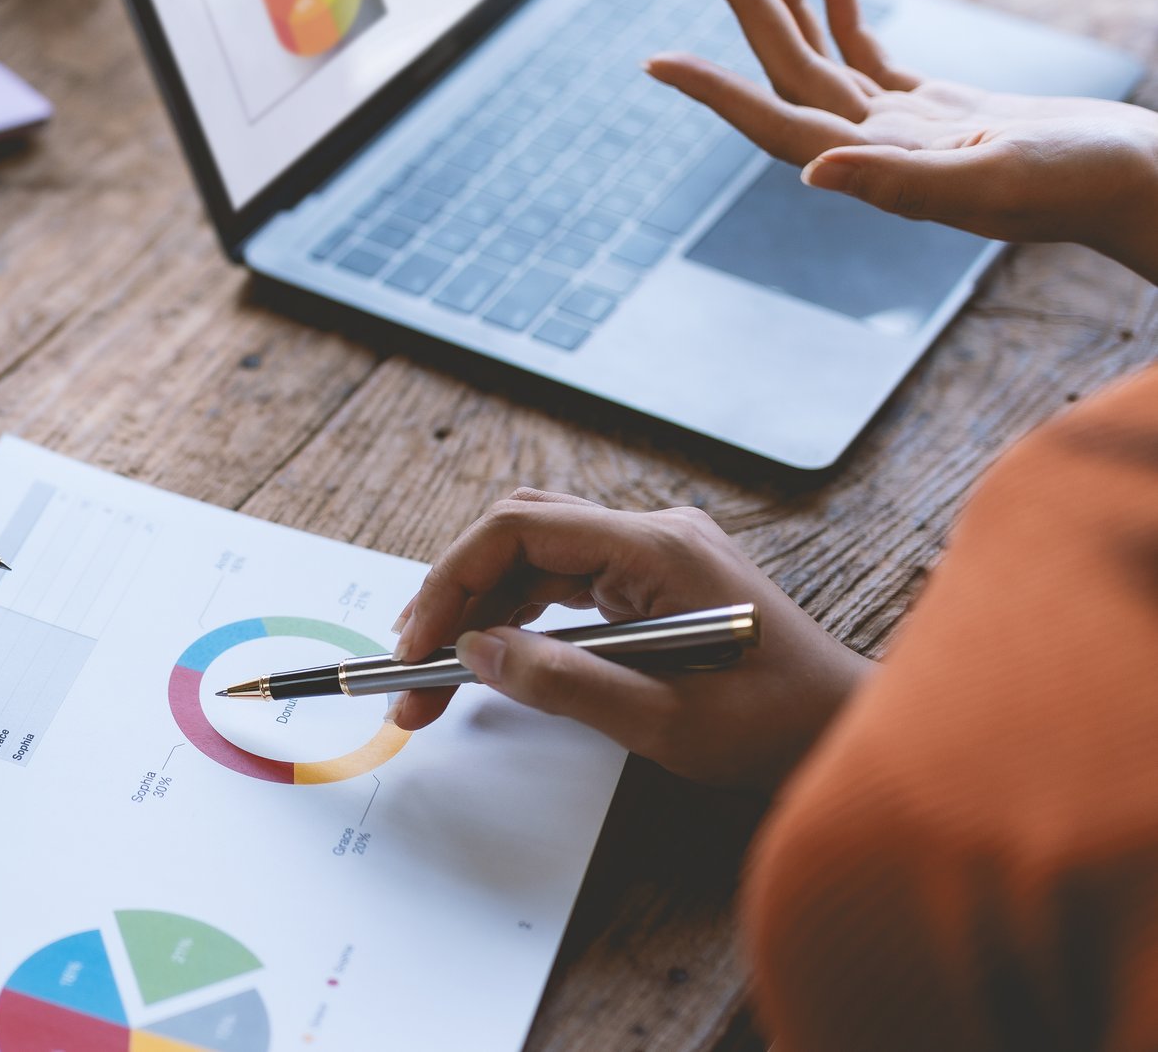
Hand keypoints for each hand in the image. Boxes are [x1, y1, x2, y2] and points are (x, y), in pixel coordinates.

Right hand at [388, 489, 871, 788]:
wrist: (851, 734)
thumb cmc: (777, 730)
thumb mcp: (665, 724)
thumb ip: (565, 683)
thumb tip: (477, 652)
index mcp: (659, 549)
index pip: (520, 530)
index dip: (452, 581)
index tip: (418, 644)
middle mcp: (655, 531)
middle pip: (519, 530)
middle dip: (454, 590)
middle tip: (412, 661)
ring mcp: (656, 550)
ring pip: (536, 552)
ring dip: (480, 604)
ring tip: (439, 670)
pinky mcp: (657, 576)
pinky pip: (566, 575)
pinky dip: (519, 611)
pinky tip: (494, 653)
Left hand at [646, 0, 1157, 279]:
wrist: (1149, 189)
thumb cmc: (1087, 187)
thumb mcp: (994, 178)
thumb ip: (900, 179)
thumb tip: (809, 172)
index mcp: (878, 167)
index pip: (776, 121)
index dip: (713, 92)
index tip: (655, 61)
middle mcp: (879, 152)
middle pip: (791, 73)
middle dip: (748, 11)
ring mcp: (909, 131)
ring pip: (827, 60)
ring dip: (790, 6)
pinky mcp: (945, 113)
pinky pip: (873, 63)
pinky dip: (844, 21)